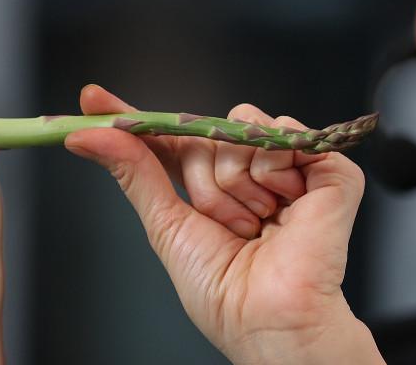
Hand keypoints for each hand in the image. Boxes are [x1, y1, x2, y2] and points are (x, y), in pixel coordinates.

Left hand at [65, 86, 383, 364]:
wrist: (270, 318)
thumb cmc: (224, 292)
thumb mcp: (165, 225)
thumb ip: (132, 170)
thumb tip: (87, 134)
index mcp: (209, 187)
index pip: (169, 139)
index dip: (134, 118)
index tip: (92, 98)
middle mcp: (246, 171)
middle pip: (207, 131)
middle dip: (204, 178)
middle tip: (222, 222)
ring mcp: (289, 167)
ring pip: (244, 127)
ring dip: (240, 180)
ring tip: (258, 221)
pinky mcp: (328, 168)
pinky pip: (288, 135)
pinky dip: (276, 170)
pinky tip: (285, 204)